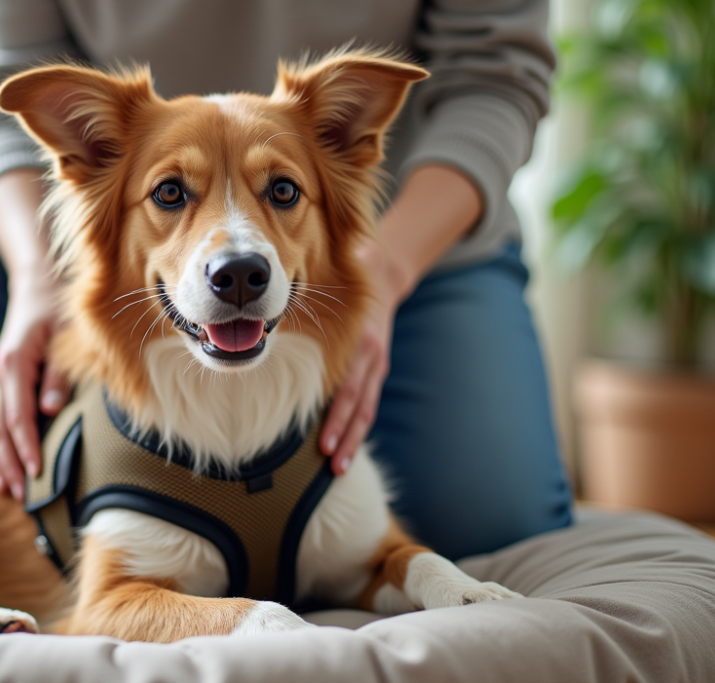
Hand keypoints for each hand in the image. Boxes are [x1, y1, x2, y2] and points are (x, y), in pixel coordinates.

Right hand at [0, 274, 69, 499]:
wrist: (37, 286)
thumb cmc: (58, 310)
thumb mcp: (67, 338)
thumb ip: (58, 375)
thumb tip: (50, 411)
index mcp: (14, 364)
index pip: (17, 416)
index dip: (27, 446)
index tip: (38, 472)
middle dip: (8, 463)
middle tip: (22, 495)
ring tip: (7, 490)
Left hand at [319, 237, 408, 474]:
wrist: (390, 278)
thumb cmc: (364, 271)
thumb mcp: (365, 258)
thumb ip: (363, 255)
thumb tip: (361, 245)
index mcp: (366, 340)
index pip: (351, 385)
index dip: (340, 413)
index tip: (325, 438)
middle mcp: (373, 359)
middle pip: (358, 406)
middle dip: (345, 436)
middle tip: (330, 464)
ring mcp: (376, 368)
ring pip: (365, 411)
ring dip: (352, 439)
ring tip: (337, 468)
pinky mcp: (373, 372)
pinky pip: (365, 404)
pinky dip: (356, 427)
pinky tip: (343, 449)